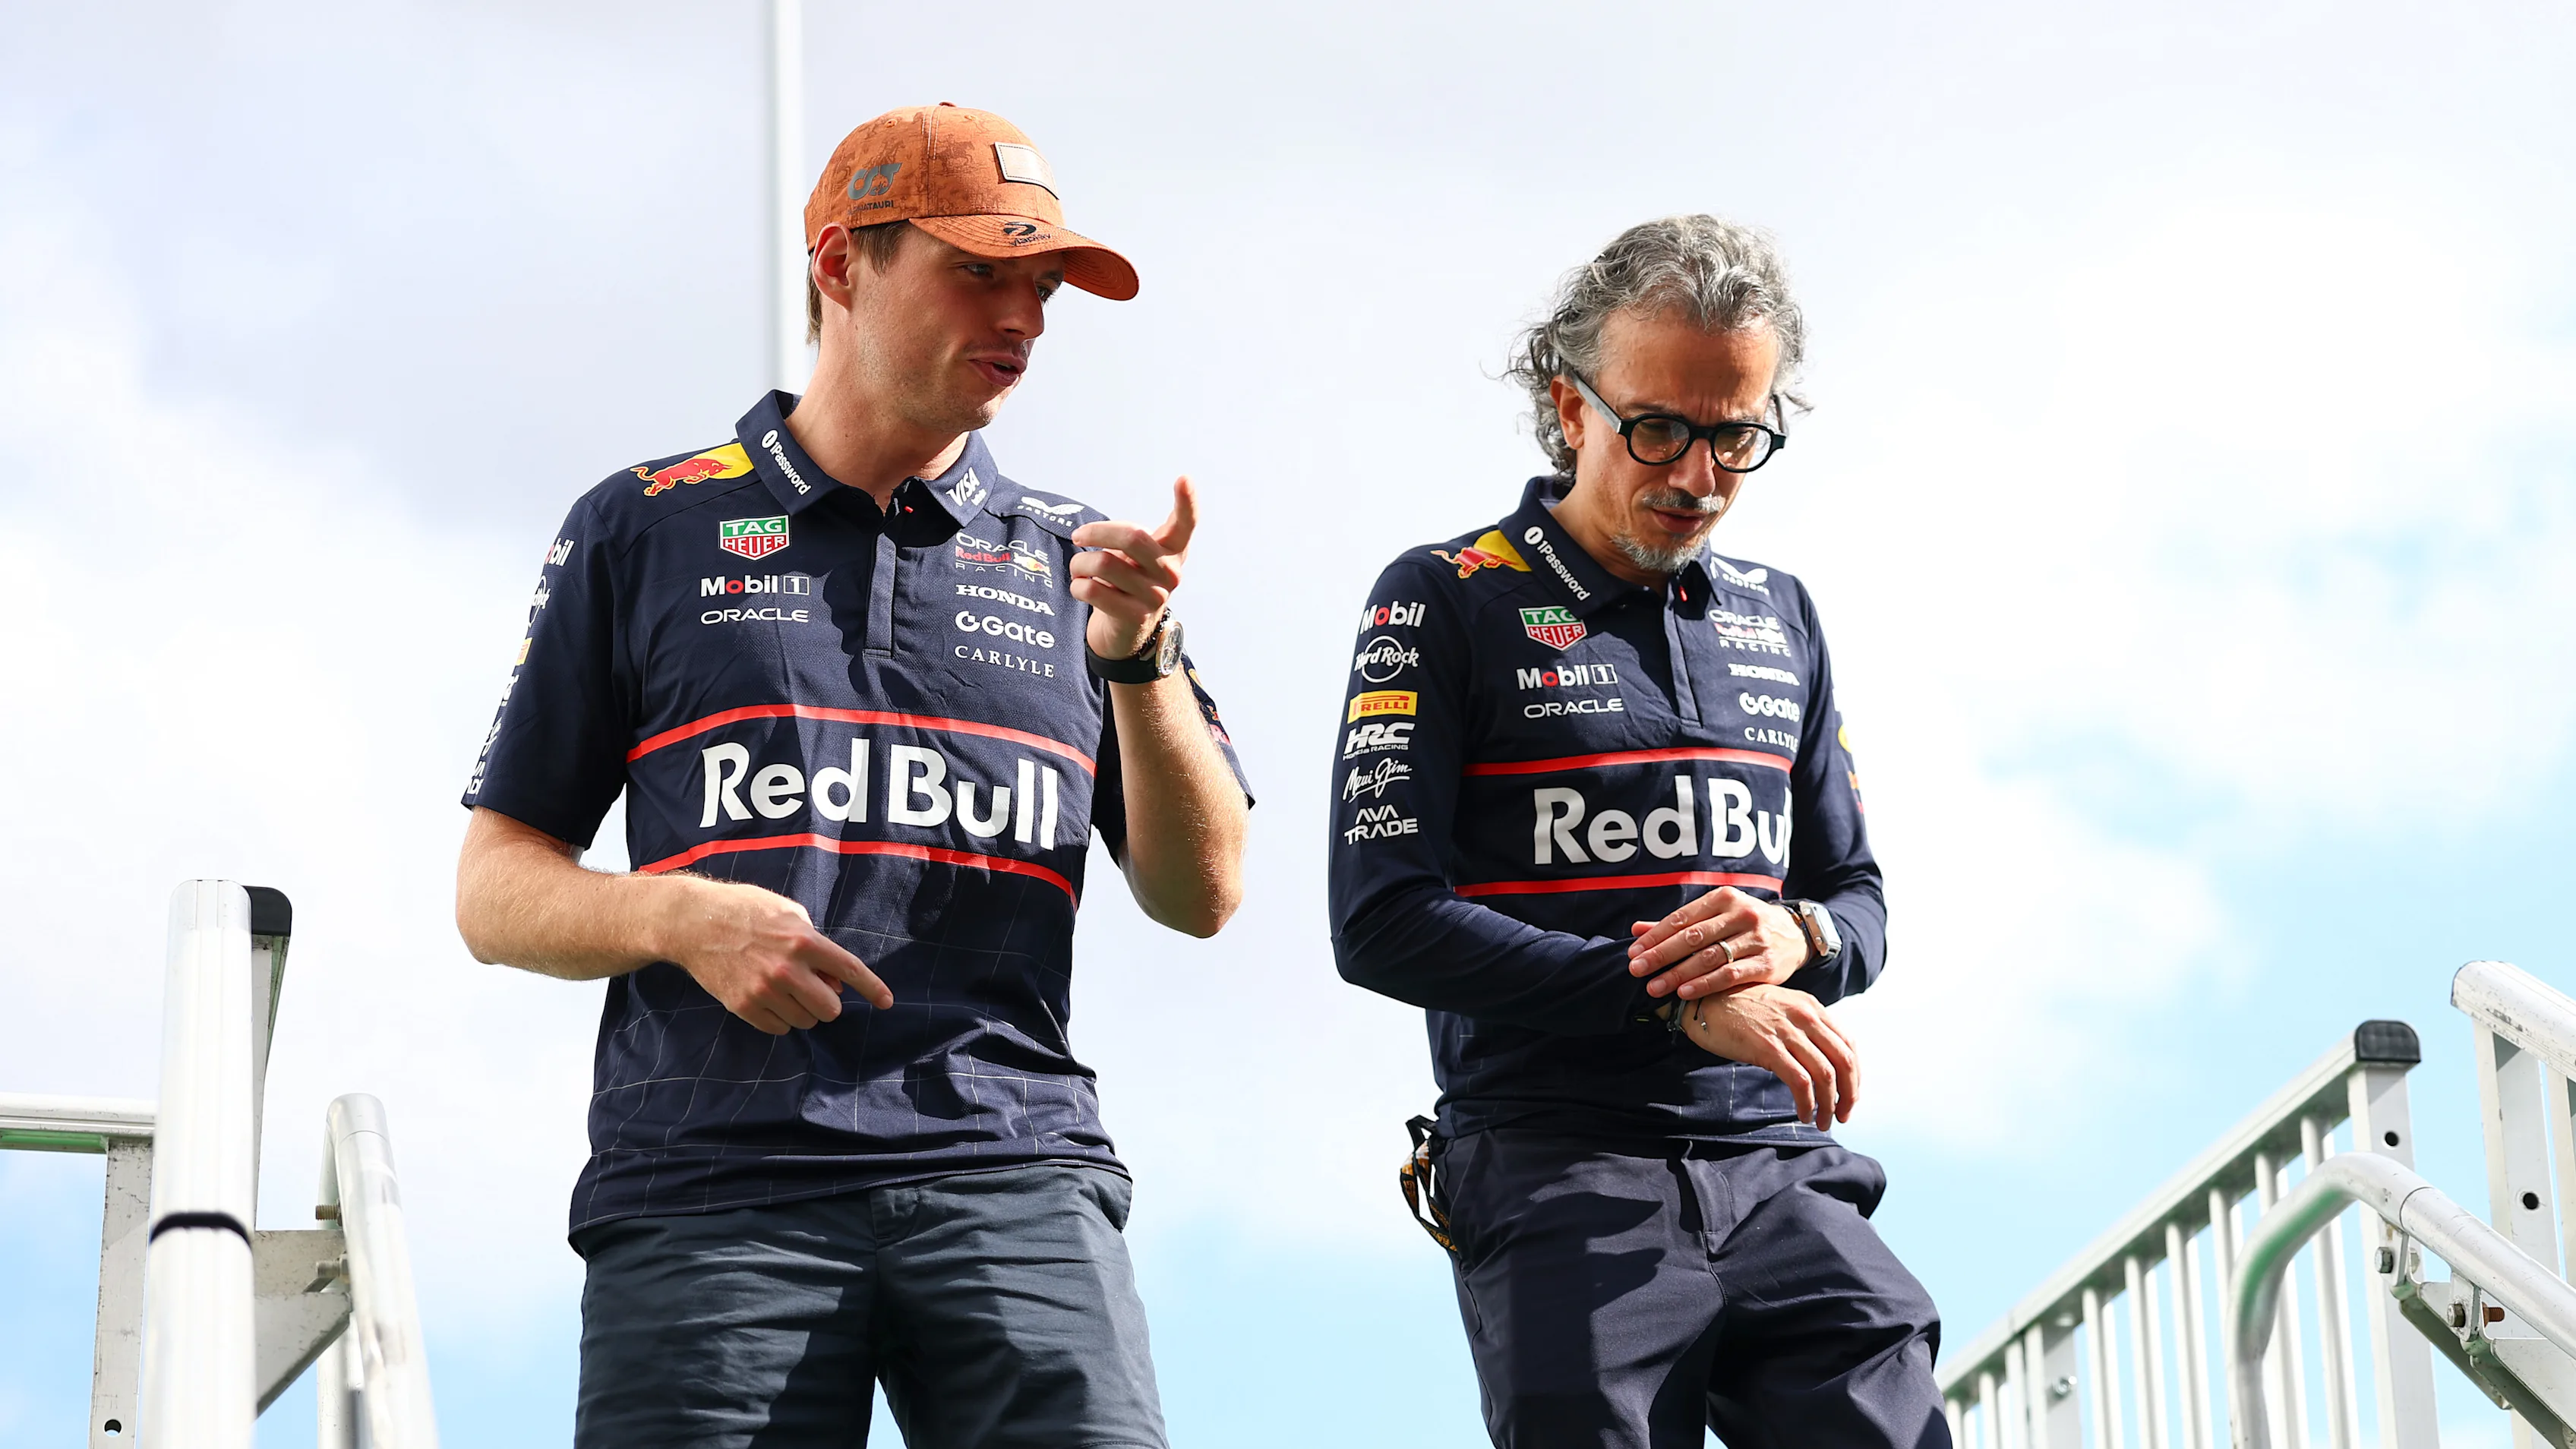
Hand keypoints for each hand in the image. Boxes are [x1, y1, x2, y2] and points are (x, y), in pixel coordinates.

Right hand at [660, 878, 892, 1033]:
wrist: (694, 922)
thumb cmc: (745, 910)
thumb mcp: (789, 913)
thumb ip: (816, 944)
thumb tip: (833, 979)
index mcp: (803, 941)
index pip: (849, 970)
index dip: (873, 989)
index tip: (887, 1002)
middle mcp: (787, 969)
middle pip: (830, 1009)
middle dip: (827, 1001)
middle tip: (812, 986)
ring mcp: (764, 990)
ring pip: (805, 1021)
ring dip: (802, 1009)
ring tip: (785, 988)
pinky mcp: (743, 1006)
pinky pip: (779, 1028)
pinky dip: (780, 1018)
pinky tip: (769, 999)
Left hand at [1072, 477, 1196, 660]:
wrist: (1127, 630)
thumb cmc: (1128, 581)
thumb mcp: (1136, 557)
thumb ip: (1130, 538)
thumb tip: (1090, 534)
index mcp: (1173, 550)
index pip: (1186, 523)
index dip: (1187, 501)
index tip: (1184, 478)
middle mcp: (1171, 572)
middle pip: (1132, 537)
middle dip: (1096, 531)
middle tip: (1078, 535)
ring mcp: (1155, 597)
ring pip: (1103, 563)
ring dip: (1079, 563)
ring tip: (1079, 569)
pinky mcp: (1133, 617)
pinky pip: (1092, 590)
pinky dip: (1077, 586)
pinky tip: (1081, 589)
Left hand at [1628, 888, 1808, 999]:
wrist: (1796, 934)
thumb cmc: (1745, 924)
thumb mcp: (1716, 915)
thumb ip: (1678, 924)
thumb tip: (1636, 929)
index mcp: (1724, 898)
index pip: (1682, 919)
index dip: (1655, 936)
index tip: (1634, 952)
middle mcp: (1741, 915)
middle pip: (1693, 938)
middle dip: (1661, 955)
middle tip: (1637, 970)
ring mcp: (1756, 939)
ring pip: (1710, 958)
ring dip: (1679, 974)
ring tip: (1655, 987)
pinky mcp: (1766, 964)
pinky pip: (1730, 975)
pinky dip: (1706, 985)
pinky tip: (1686, 993)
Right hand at [1677, 984, 1859, 1127]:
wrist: (1702, 998)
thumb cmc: (1737, 1007)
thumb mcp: (1779, 1008)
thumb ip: (1801, 1028)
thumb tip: (1817, 1061)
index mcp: (1811, 1008)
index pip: (1848, 1046)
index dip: (1854, 1076)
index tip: (1848, 1095)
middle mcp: (1805, 1017)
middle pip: (1843, 1062)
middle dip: (1848, 1094)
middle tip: (1842, 1115)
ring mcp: (1787, 1031)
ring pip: (1825, 1075)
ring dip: (1829, 1105)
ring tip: (1823, 1121)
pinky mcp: (1767, 1047)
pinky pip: (1800, 1081)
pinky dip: (1807, 1103)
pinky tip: (1803, 1114)